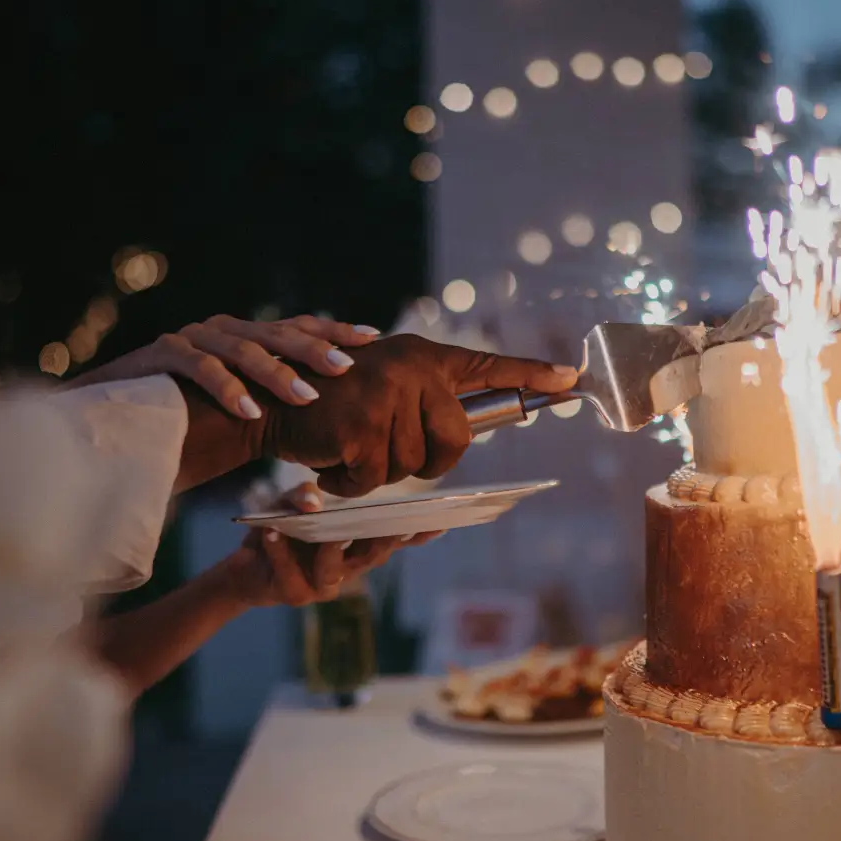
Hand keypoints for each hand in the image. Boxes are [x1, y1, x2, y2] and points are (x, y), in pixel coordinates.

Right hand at [69, 313, 379, 416]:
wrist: (112, 424)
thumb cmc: (183, 424)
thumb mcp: (240, 411)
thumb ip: (277, 406)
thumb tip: (333, 418)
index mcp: (244, 339)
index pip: (297, 327)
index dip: (334, 329)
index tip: (372, 338)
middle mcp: (221, 332)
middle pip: (276, 332)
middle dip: (315, 348)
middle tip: (347, 366)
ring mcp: (190, 340)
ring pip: (241, 349)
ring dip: (276, 373)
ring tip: (307, 396)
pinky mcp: (160, 356)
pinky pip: (198, 367)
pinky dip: (226, 388)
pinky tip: (249, 411)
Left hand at [220, 483, 434, 606]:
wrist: (244, 570)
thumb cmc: (277, 532)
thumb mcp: (288, 504)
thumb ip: (301, 495)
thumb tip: (314, 501)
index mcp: (355, 547)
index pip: (392, 539)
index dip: (418, 533)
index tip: (441, 520)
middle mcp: (346, 569)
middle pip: (373, 555)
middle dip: (385, 540)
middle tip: (397, 524)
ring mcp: (322, 585)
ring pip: (334, 569)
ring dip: (331, 549)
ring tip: (331, 534)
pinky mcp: (294, 593)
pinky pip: (289, 573)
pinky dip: (280, 552)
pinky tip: (273, 533)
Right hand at [259, 334, 577, 496]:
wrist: (269, 405)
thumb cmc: (329, 404)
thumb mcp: (383, 390)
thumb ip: (421, 403)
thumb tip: (461, 433)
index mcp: (421, 357)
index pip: (486, 366)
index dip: (531, 373)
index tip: (572, 379)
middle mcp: (410, 369)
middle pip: (454, 442)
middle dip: (428, 462)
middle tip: (388, 451)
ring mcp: (386, 397)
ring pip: (413, 468)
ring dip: (379, 472)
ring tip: (350, 445)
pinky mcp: (362, 429)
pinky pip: (376, 479)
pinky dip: (351, 483)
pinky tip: (332, 459)